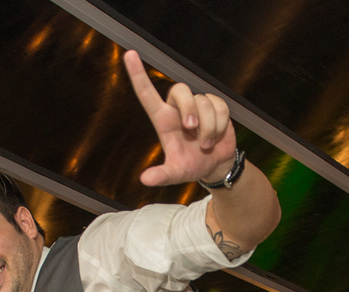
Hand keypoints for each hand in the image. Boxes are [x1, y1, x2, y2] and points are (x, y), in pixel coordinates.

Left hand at [124, 50, 237, 186]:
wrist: (215, 165)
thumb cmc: (191, 166)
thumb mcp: (175, 173)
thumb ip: (161, 175)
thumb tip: (145, 179)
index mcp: (163, 120)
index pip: (147, 94)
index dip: (138, 74)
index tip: (129, 54)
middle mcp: (178, 108)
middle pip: (180, 90)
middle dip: (189, 109)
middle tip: (192, 130)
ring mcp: (197, 105)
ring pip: (202, 101)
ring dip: (207, 127)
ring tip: (205, 144)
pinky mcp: (215, 105)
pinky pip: (219, 106)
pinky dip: (219, 124)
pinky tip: (216, 136)